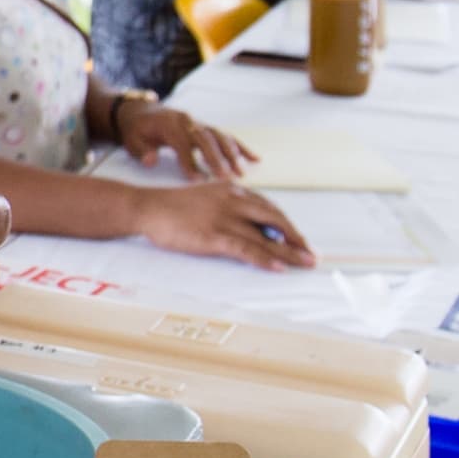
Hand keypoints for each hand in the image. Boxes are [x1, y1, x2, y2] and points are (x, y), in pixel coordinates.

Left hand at [111, 99, 250, 179]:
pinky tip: (255, 159)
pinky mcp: (207, 128)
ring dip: (232, 155)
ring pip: (220, 137)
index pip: (182, 143)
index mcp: (169, 124)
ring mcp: (199, 123)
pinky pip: (227, 136)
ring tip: (240, 174)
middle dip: (216, 158)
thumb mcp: (132, 140)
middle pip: (205, 138)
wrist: (141, 112)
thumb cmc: (137, 130)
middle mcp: (188, 121)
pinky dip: (241, 147)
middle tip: (225, 178)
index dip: (189, 161)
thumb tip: (151, 160)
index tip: (197, 179)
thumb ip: (142, 151)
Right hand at [132, 181, 316, 270]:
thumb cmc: (173, 205)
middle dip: (296, 238)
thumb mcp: (206, 196)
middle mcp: (233, 201)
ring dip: (289, 252)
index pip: (269, 208)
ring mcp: (224, 218)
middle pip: (275, 220)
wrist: (147, 206)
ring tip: (306, 263)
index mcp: (232, 190)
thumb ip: (228, 206)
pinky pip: (247, 249)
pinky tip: (280, 267)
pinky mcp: (213, 236)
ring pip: (265, 237)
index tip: (300, 239)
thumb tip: (248, 225)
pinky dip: (266, 259)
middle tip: (312, 254)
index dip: (288, 225)